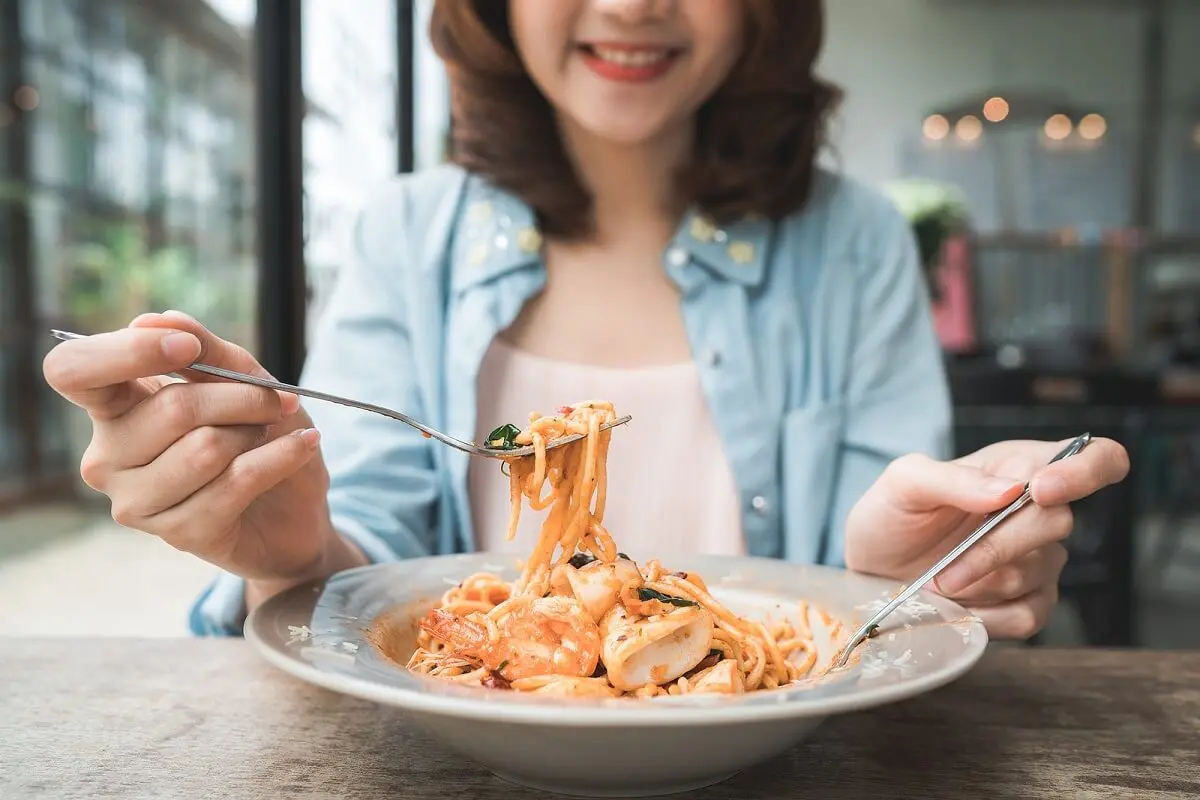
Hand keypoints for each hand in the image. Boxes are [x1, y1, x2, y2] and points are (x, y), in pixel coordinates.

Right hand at [42, 311, 366, 607]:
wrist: (296, 511)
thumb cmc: (259, 436)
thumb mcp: (243, 380)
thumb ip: (204, 349)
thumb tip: (155, 320)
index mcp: (112, 407)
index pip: (73, 370)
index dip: (127, 353)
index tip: (187, 349)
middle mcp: (108, 456)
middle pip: (172, 408)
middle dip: (242, 396)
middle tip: (277, 400)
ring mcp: (137, 500)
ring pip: (205, 448)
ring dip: (257, 431)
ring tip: (273, 433)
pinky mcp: (178, 533)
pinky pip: (236, 482)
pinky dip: (281, 457)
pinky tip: (302, 447)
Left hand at [844, 437, 1129, 638]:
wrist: (871, 568)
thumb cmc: (891, 515)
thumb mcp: (904, 483)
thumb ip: (951, 478)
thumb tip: (1010, 489)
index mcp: (1018, 465)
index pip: (1095, 458)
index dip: (1086, 471)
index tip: (1041, 491)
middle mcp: (1038, 510)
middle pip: (1058, 521)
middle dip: (995, 546)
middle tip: (945, 567)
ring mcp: (1039, 559)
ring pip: (1037, 571)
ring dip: (979, 581)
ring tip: (937, 581)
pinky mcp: (1030, 602)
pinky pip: (1031, 614)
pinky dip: (987, 616)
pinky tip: (956, 608)